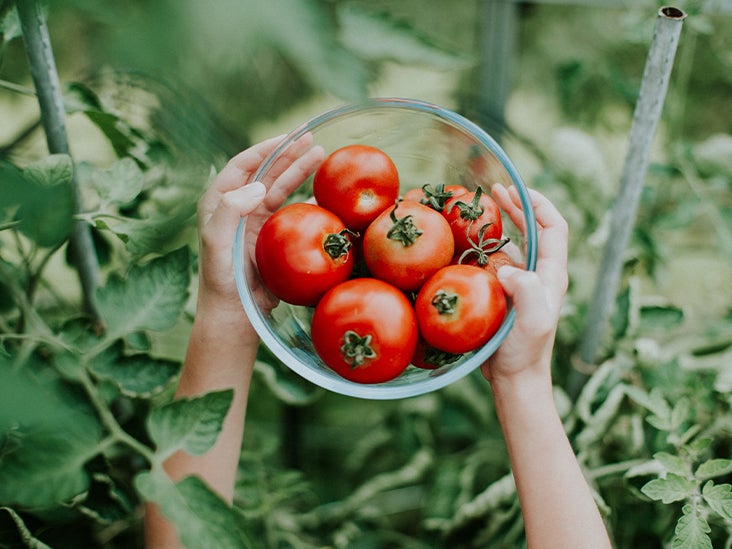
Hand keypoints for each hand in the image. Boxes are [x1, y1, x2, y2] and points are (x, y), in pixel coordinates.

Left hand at [196, 134, 324, 326]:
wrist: (235, 314)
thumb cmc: (221, 280)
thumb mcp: (216, 243)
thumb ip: (229, 211)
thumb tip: (258, 186)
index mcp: (219, 202)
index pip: (243, 166)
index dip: (265, 148)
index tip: (287, 137)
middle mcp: (238, 207)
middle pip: (266, 171)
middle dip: (288, 153)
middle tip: (310, 138)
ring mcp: (257, 222)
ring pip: (282, 188)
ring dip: (300, 171)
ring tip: (321, 154)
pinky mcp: (273, 237)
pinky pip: (293, 211)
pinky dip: (308, 200)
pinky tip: (324, 192)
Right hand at [481, 183, 568, 384]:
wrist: (515, 379)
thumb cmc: (525, 352)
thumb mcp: (532, 321)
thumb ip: (527, 291)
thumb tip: (508, 267)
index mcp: (551, 274)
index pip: (554, 227)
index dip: (538, 204)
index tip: (515, 189)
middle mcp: (540, 275)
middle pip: (534, 229)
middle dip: (516, 206)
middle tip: (493, 190)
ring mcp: (523, 285)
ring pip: (515, 244)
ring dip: (500, 224)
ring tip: (478, 212)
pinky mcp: (506, 295)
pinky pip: (497, 262)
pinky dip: (484, 248)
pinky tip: (466, 246)